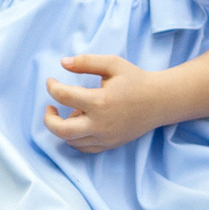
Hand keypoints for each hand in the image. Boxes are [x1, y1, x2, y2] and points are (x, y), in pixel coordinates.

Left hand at [44, 54, 165, 153]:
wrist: (160, 101)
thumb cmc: (136, 80)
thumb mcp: (112, 64)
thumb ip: (86, 62)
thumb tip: (62, 62)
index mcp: (100, 101)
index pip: (64, 96)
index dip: (52, 87)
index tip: (51, 82)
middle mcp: (100, 124)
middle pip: (61, 130)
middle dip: (48, 119)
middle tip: (50, 107)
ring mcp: (105, 137)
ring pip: (71, 140)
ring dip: (64, 127)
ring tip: (74, 111)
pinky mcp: (110, 144)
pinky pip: (84, 148)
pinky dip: (75, 138)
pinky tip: (80, 123)